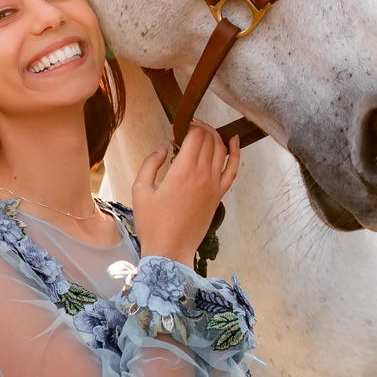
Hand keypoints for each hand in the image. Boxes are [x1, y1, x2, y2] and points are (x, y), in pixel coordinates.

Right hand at [132, 123, 240, 267]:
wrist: (170, 251)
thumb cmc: (152, 223)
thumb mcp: (140, 190)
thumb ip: (150, 163)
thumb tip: (163, 147)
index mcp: (182, 171)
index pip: (194, 136)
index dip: (188, 125)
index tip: (179, 126)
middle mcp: (202, 175)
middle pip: (208, 140)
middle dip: (201, 128)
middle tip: (189, 127)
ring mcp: (214, 186)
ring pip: (221, 150)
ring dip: (214, 136)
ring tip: (205, 130)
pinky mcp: (218, 196)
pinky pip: (233, 169)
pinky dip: (236, 153)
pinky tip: (234, 141)